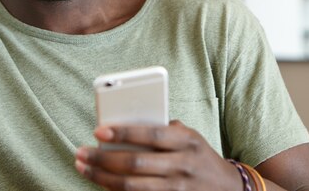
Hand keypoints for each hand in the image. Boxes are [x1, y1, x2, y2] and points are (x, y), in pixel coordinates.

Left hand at [75, 120, 241, 190]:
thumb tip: (126, 124)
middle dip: (103, 159)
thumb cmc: (199, 155)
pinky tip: (101, 184)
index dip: (124, 133)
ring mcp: (177, 189)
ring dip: (102, 178)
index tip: (98, 131)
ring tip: (83, 168)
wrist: (227, 189)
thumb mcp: (189, 136)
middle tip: (81, 152)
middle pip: (136, 164)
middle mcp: (182, 165)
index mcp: (187, 141)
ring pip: (132, 186)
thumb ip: (164, 130)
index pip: (151, 135)